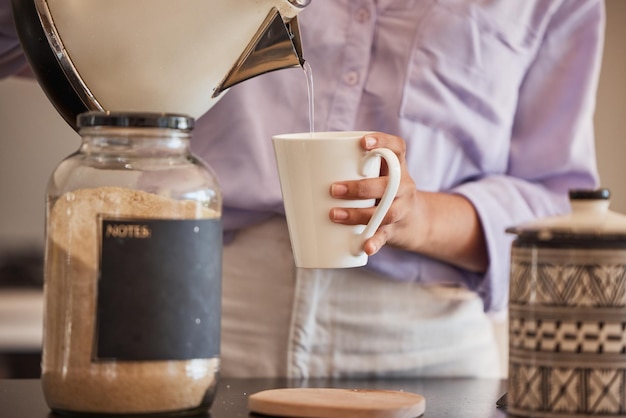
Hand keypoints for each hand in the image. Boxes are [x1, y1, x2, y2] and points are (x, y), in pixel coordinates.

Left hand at [328, 132, 487, 272]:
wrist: (414, 222)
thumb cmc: (381, 192)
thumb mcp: (376, 176)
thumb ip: (350, 170)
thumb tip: (299, 172)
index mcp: (396, 167)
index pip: (397, 148)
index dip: (383, 142)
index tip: (363, 142)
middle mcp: (403, 186)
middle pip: (388, 184)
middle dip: (360, 187)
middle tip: (333, 189)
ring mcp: (401, 209)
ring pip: (385, 211)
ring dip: (359, 214)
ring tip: (335, 214)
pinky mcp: (395, 230)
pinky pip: (385, 236)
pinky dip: (374, 241)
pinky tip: (366, 247)